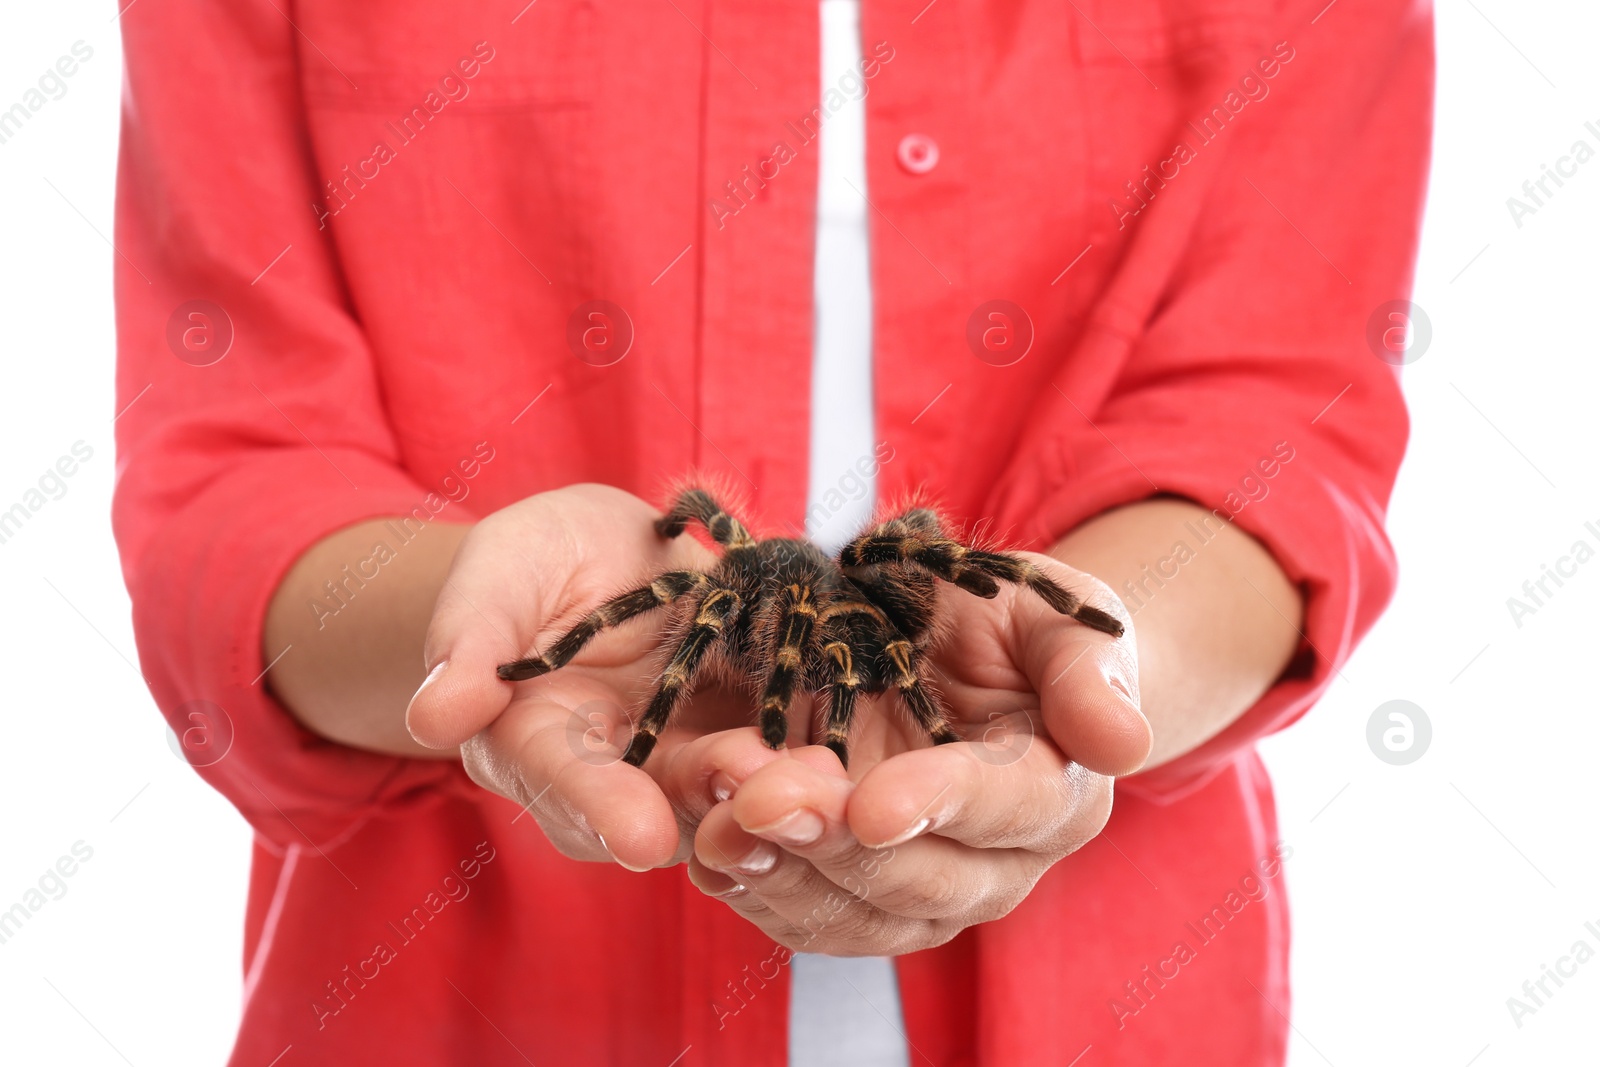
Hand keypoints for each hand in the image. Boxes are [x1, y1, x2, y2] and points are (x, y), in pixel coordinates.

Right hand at [405, 483, 796, 868]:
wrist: (612, 553)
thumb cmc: (535, 564)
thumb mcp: (498, 575)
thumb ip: (471, 639)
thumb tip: (433, 714)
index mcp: (540, 744)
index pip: (564, 780)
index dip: (599, 807)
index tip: (636, 839)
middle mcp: (620, 770)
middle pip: (661, 799)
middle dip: (709, 803)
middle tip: (757, 799)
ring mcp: (693, 752)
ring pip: (732, 785)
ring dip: (776, 789)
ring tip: (819, 782)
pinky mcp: (755, 723)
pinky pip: (788, 743)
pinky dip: (817, 751)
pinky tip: (854, 751)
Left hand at [683, 553, 1148, 953]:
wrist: (958, 657)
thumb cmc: (1014, 625)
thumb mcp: (1057, 615)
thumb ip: (1087, 670)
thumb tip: (1124, 742)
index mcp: (1057, 792)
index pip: (1006, 806)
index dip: (940, 804)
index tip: (873, 801)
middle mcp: (998, 865)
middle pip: (918, 875)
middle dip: (834, 839)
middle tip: (760, 795)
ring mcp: (925, 892)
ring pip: (854, 915)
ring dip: (780, 874)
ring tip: (716, 821)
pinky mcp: (856, 900)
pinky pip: (804, 918)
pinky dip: (752, 889)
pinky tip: (704, 846)